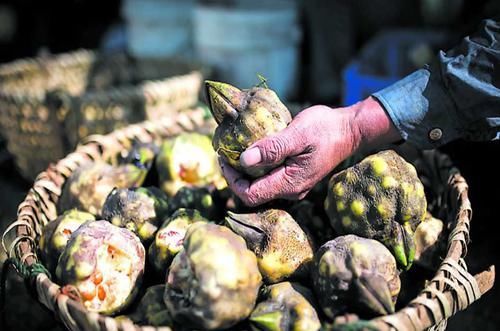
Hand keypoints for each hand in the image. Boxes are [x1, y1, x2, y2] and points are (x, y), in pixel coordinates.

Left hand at [220, 97, 400, 205]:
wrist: (350, 130)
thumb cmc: (325, 130)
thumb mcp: (297, 134)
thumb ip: (272, 148)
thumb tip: (244, 159)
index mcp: (289, 184)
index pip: (250, 194)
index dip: (232, 180)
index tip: (224, 158)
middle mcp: (290, 190)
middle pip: (253, 192)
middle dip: (236, 175)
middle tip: (226, 152)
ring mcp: (294, 185)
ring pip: (261, 185)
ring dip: (245, 171)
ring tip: (236, 150)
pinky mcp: (295, 176)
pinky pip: (270, 178)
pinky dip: (257, 167)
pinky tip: (253, 150)